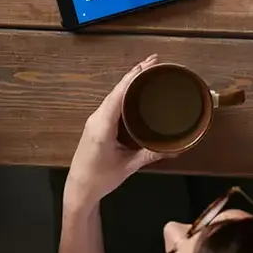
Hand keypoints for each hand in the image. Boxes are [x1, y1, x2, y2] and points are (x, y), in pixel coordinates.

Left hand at [65, 55, 161, 211]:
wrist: (78, 190)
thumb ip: (150, 154)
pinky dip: (123, 92)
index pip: (119, 93)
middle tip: (155, 62)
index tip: (150, 63)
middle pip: (117, 89)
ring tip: (147, 71)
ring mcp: (95, 120)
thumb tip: (175, 148)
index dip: (134, 76)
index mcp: (103, 124)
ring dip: (129, 81)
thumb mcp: (128, 166)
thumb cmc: (100, 179)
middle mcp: (97, 117)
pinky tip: (133, 91)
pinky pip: (111, 102)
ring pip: (114, 94)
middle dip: (135, 74)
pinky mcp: (95, 124)